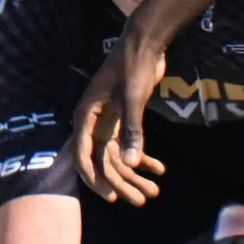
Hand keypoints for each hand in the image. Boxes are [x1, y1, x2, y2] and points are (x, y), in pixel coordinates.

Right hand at [71, 33, 170, 206]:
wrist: (145, 42)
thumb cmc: (133, 67)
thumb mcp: (132, 99)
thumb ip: (132, 131)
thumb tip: (131, 164)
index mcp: (87, 117)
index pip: (84, 157)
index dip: (95, 179)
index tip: (111, 197)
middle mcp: (94, 122)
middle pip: (104, 161)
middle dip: (123, 182)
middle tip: (141, 201)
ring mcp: (109, 121)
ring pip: (118, 156)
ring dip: (135, 174)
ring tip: (154, 192)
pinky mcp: (124, 117)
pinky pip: (129, 144)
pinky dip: (144, 157)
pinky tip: (159, 170)